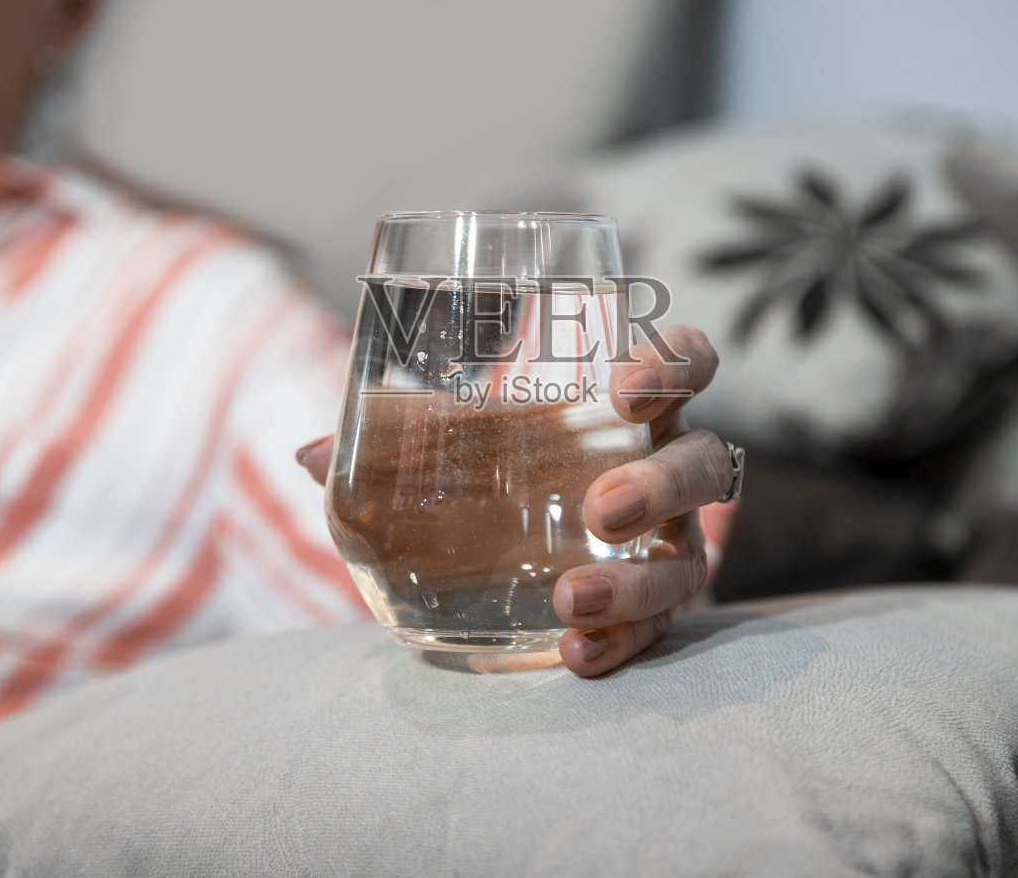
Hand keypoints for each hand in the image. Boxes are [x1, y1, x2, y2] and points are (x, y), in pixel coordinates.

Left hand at [296, 325, 733, 677]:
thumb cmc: (502, 469)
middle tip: (601, 508)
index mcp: (633, 407)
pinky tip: (574, 654)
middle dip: (661, 485)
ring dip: (637, 581)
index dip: (674, 367)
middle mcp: (666, 469)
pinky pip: (658, 629)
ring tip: (570, 599)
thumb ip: (396, 442)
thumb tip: (314, 456)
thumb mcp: (459, 446)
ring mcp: (670, 543)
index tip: (625, 389)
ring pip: (691, 558)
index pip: (688, 363)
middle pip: (703, 464)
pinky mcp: (656, 607)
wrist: (524, 550)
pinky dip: (619, 643)